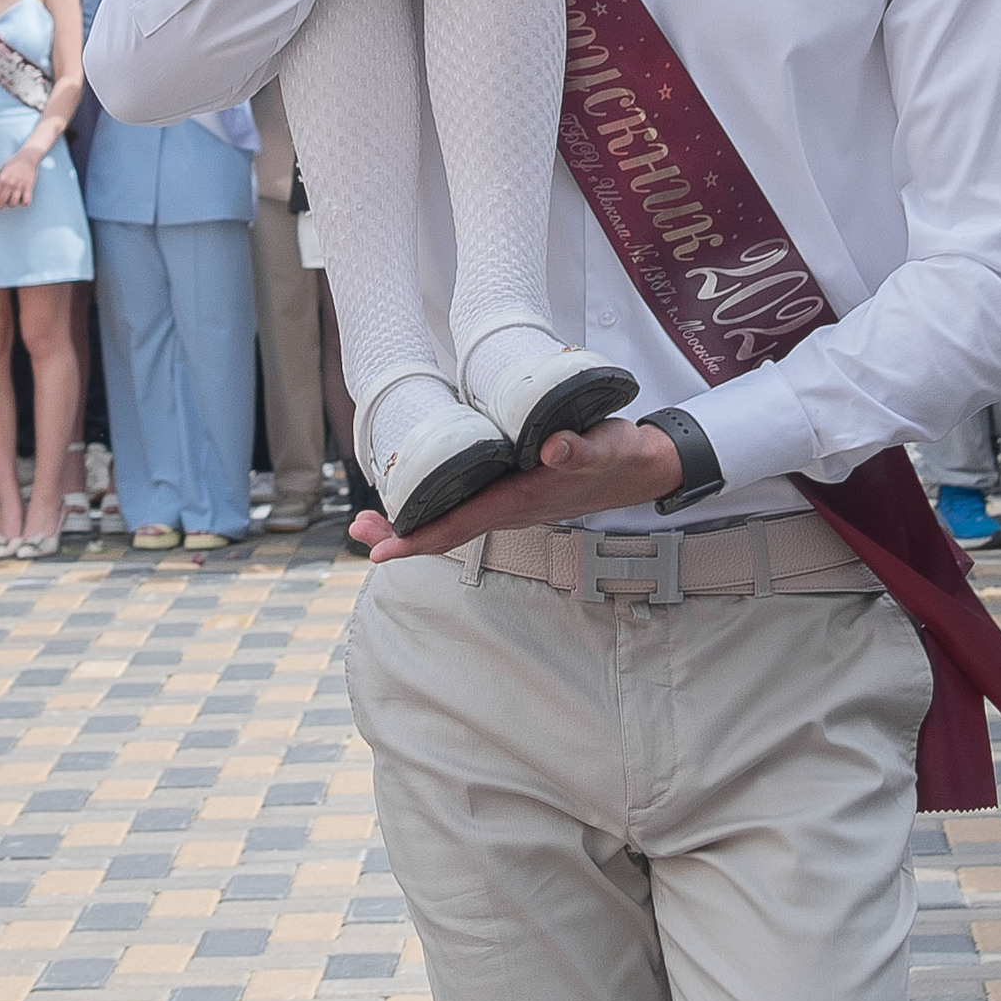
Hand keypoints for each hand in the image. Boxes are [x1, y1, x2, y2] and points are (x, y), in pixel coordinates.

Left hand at [0, 143, 40, 212]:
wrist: (28, 157)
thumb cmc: (14, 162)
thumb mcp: (3, 168)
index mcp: (2, 178)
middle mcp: (10, 183)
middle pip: (3, 200)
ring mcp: (20, 185)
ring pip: (13, 202)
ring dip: (11, 204)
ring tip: (11, 203)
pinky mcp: (28, 187)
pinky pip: (26, 200)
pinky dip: (23, 203)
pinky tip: (22, 201)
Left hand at [349, 415, 682, 560]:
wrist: (642, 467)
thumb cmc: (620, 457)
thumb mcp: (604, 449)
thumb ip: (580, 450)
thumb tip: (554, 450)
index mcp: (520, 499)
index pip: (459, 524)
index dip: (417, 539)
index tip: (380, 551)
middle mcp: (509, 506)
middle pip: (445, 528)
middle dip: (400, 533)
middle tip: (358, 529)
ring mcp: (510, 500)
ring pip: (452, 517)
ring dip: (412, 519)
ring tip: (371, 518)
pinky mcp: (514, 487)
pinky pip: (466, 502)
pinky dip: (435, 501)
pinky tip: (418, 492)